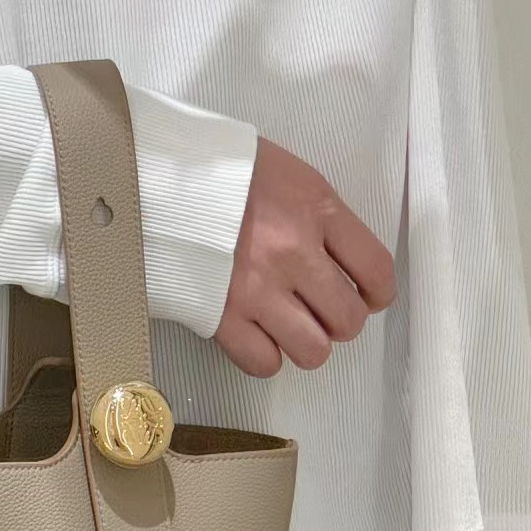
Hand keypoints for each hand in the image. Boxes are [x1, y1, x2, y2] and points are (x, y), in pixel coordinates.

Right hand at [214, 137, 396, 376]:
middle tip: (321, 310)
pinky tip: (256, 333)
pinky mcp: (219, 315)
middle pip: (349, 319)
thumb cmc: (216, 168)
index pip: (376, 269)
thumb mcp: (284, 171)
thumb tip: (338, 258)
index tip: (369, 297)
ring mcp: (256, 288)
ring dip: (306, 342)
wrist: (152, 173)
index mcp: (314, 208)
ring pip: (313, 350)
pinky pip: (263, 362)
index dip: (378, 293)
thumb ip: (316, 213)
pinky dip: (264, 355)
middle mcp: (292, 252)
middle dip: (340, 320)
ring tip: (289, 325)